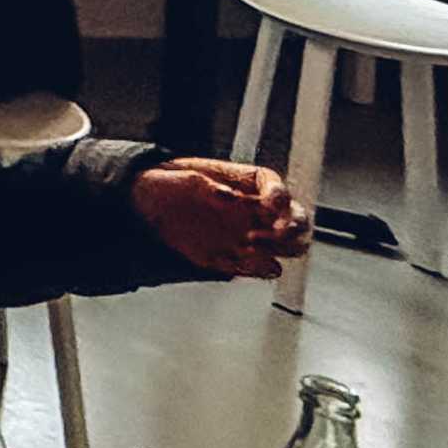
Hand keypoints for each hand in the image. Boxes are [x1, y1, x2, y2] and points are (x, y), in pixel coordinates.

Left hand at [131, 156, 310, 275]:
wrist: (149, 209)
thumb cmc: (170, 185)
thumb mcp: (182, 178)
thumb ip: (206, 188)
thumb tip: (228, 198)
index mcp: (248, 184)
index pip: (278, 189)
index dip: (279, 197)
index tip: (268, 204)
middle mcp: (257, 211)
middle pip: (298, 220)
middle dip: (292, 227)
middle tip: (275, 232)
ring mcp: (251, 235)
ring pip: (289, 247)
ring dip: (278, 249)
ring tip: (249, 245)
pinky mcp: (239, 258)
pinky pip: (263, 268)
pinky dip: (259, 267)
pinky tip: (240, 261)